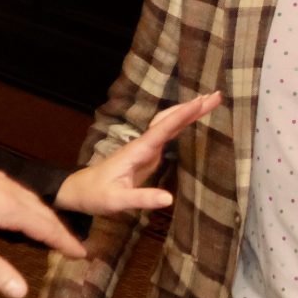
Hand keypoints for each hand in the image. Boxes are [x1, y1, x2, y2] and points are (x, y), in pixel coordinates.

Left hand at [54, 92, 221, 214]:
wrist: (80, 190)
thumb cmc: (96, 195)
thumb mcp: (117, 201)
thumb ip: (142, 199)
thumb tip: (169, 199)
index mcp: (137, 151)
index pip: (163, 129)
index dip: (183, 115)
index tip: (201, 101)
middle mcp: (143, 144)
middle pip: (169, 119)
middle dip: (191, 107)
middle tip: (216, 95)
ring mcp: (145, 148)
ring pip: (169, 124)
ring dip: (188, 111)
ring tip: (210, 101)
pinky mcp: (148, 154)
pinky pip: (168, 133)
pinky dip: (182, 123)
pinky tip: (192, 118)